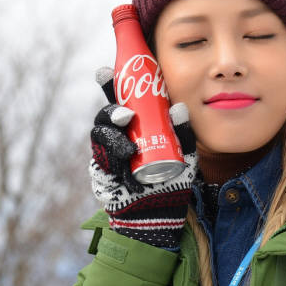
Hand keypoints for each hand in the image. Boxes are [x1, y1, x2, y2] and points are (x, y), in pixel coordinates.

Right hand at [89, 67, 197, 248]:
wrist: (161, 214)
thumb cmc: (172, 179)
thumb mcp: (185, 155)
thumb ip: (184, 133)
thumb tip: (179, 108)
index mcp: (136, 123)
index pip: (120, 98)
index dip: (109, 83)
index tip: (104, 72)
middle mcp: (118, 134)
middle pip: (105, 115)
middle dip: (110, 111)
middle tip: (126, 116)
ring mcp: (107, 154)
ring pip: (100, 136)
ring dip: (112, 138)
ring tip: (129, 147)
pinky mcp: (102, 173)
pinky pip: (101, 161)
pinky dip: (113, 161)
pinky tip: (126, 162)